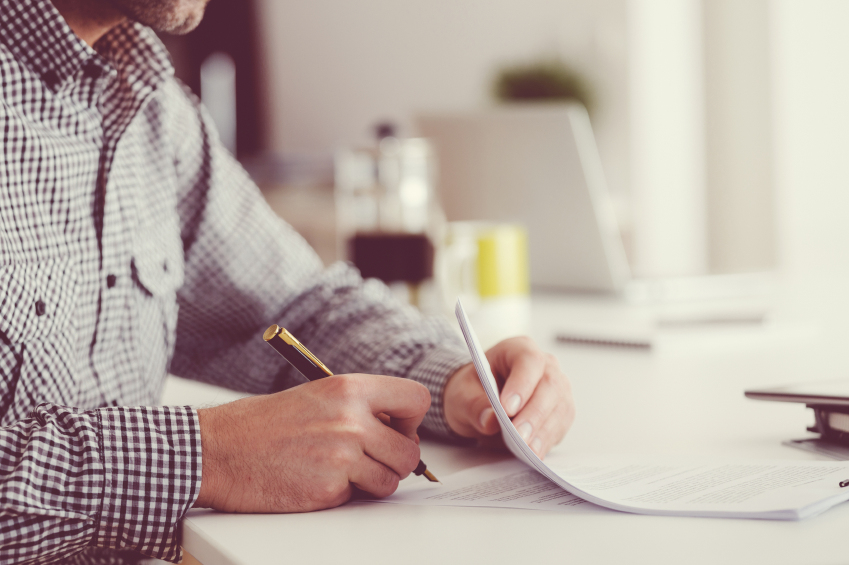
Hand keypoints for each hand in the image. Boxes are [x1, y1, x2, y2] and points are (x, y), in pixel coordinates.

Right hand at [194, 374, 429, 511]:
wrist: (218, 450)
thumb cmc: (262, 424)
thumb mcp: (317, 396)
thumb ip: (358, 408)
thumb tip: (397, 428)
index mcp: (349, 389)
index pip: (416, 399)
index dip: (412, 420)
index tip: (397, 428)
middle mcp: (351, 420)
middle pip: (410, 451)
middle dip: (396, 461)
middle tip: (372, 460)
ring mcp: (341, 457)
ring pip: (390, 480)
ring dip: (372, 482)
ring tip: (341, 471)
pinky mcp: (328, 490)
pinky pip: (358, 497)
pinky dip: (343, 495)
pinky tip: (315, 480)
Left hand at [443, 336, 574, 457]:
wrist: (479, 401)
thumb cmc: (472, 390)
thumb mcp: (461, 395)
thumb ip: (473, 405)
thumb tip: (490, 420)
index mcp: (518, 349)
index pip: (528, 361)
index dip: (522, 384)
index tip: (508, 409)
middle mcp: (544, 365)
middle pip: (550, 385)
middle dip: (534, 413)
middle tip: (519, 436)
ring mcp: (557, 388)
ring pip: (560, 406)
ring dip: (544, 430)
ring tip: (528, 450)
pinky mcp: (560, 410)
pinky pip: (561, 424)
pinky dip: (548, 439)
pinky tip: (536, 452)